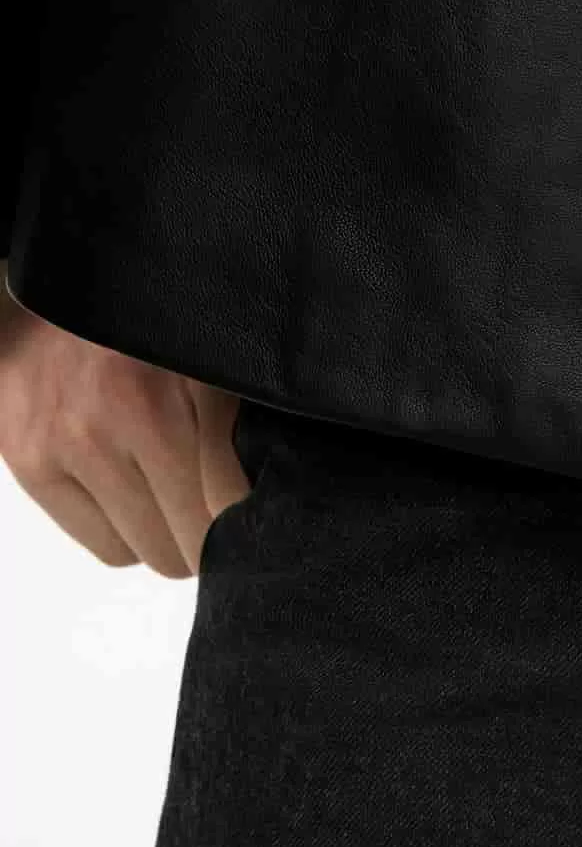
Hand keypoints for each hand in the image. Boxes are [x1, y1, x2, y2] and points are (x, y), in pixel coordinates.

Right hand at [0, 273, 249, 575]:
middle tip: (219, 506)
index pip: (232, 493)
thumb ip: (243, 404)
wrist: (54, 295)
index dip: (253, 513)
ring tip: (174, 496)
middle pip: (196, 534)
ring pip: (152, 551)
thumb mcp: (211, 348)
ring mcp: (76, 440)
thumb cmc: (145, 325)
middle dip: (214, 532)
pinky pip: (110, 549)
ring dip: (172, 537)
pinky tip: (136, 497)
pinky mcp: (33, 463)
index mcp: (191, 374)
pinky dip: (130, 538)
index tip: (263, 510)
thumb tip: (283, 473)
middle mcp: (132, 407)